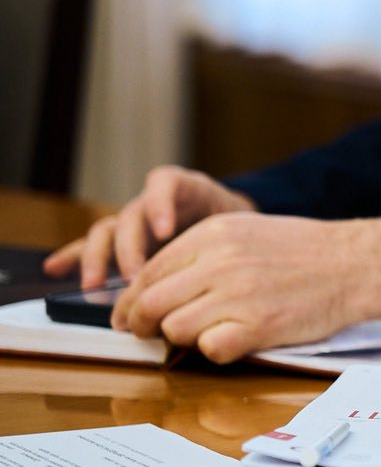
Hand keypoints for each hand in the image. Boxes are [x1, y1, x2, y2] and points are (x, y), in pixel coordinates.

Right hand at [43, 166, 255, 286]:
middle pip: (132, 215)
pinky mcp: (123, 240)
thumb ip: (229, 234)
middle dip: (129, 247)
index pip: (166, 182)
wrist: (236, 225)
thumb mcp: (240, 223)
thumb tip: (237, 261)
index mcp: (184, 189)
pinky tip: (54, 269)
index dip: (161, 203)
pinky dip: (73, 256)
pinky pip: (93, 245)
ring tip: (93, 284)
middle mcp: (154, 202)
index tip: (165, 230)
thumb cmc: (238, 226)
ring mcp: (136, 221)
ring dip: (97, 257)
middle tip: (133, 276)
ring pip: (108, 230)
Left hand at [112, 213, 380, 362]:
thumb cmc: (304, 250)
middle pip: (150, 304)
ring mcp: (238, 295)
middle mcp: (221, 262)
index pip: (147, 272)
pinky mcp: (258, 327)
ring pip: (174, 329)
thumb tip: (151, 284)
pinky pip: (209, 350)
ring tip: (204, 332)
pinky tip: (234, 340)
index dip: (130, 300)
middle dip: (140, 324)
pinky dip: (216, 351)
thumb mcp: (246, 231)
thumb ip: (200, 252)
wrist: (357, 263)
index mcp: (214, 234)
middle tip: (145, 334)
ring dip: (183, 337)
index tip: (129, 314)